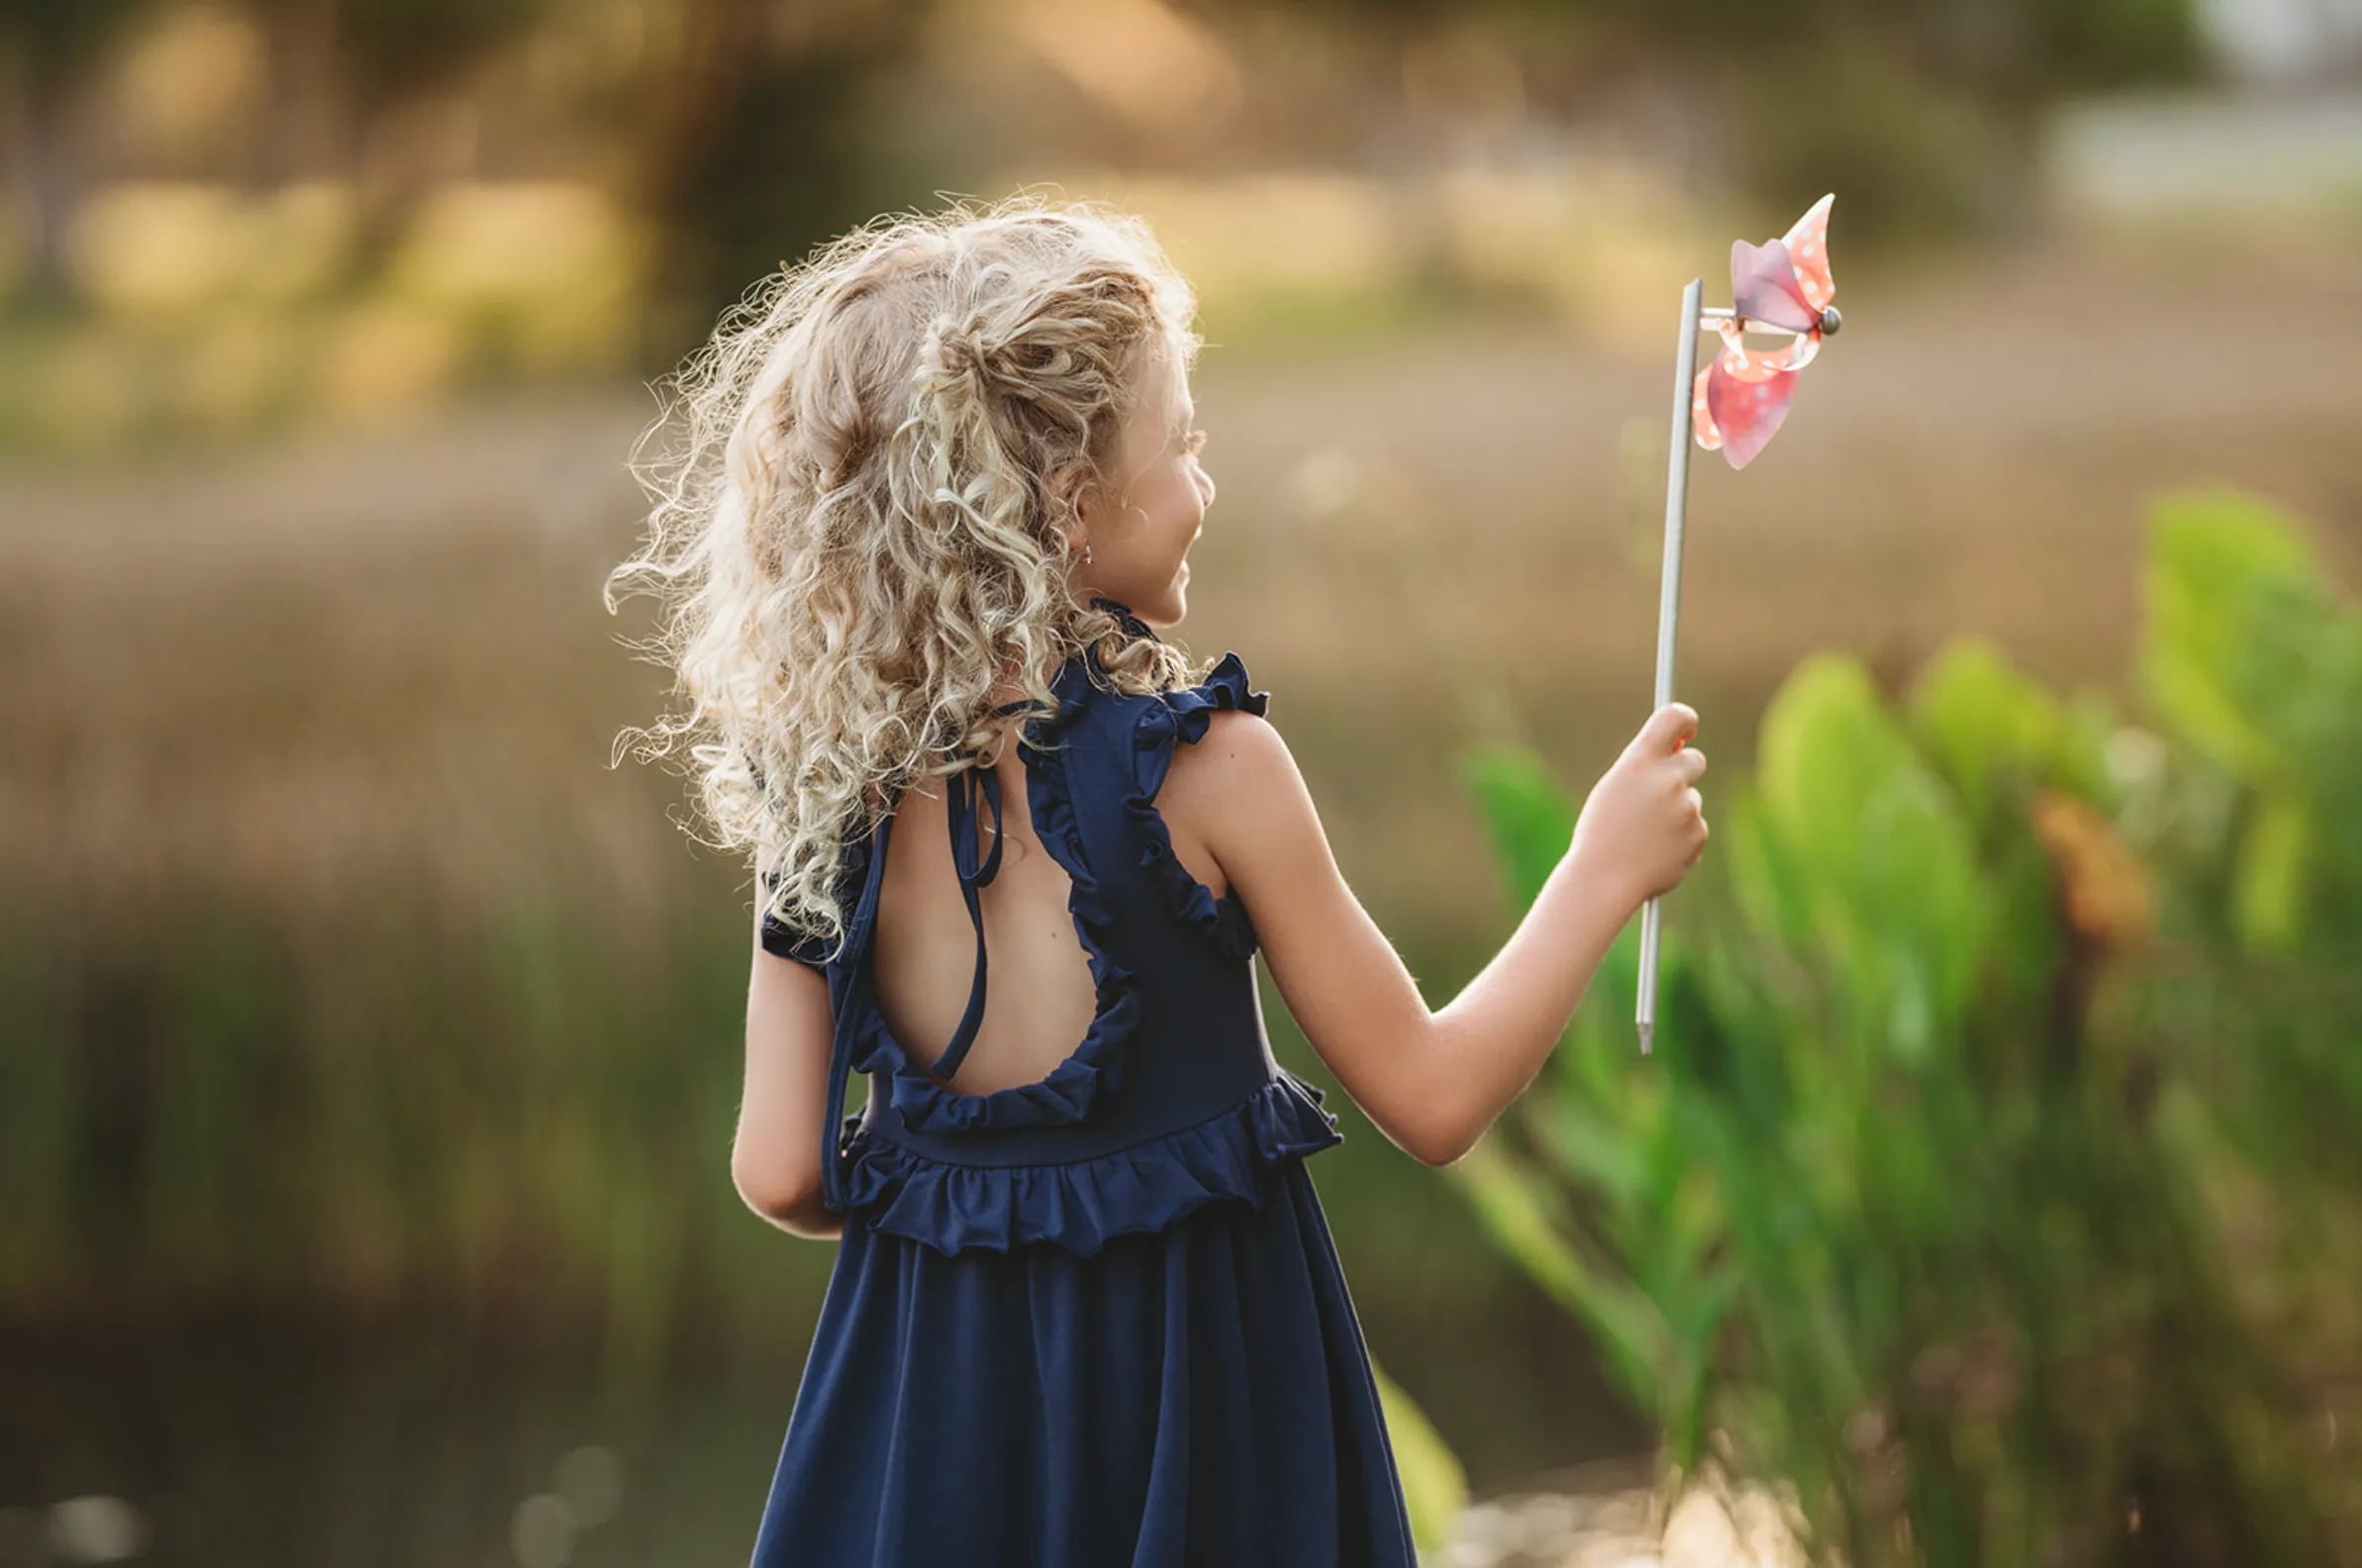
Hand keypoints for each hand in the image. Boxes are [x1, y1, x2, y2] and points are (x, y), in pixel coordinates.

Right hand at [1569, 702, 1708, 909]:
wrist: (1603, 881)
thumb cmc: (1601, 834)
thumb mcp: (1614, 790)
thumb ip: (1644, 767)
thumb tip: (1679, 749)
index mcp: (1639, 761)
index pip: (1675, 717)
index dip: (1685, 719)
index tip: (1687, 729)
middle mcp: (1667, 779)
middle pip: (1694, 761)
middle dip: (1683, 773)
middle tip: (1661, 794)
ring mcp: (1686, 808)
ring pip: (1691, 800)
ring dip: (1676, 813)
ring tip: (1644, 837)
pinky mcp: (1697, 834)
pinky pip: (1695, 828)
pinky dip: (1680, 839)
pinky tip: (1655, 852)